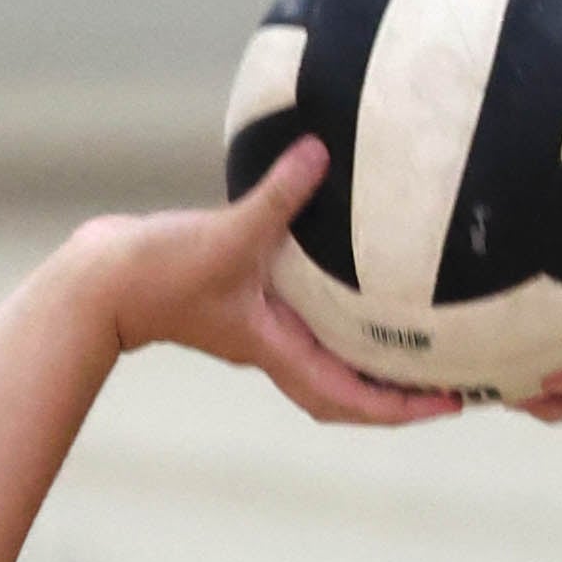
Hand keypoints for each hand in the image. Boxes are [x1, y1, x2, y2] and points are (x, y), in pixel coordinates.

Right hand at [82, 140, 459, 427]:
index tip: (452, 403)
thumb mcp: (227, 232)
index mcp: (281, 351)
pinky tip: (368, 306)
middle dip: (401, 402)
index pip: (354, 398)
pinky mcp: (254, 311)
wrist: (104, 282)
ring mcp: (267, 336)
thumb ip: (277, 196)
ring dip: (375, 375)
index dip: (405, 407)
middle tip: (456, 389)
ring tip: (423, 359)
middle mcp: (279, 352)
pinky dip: (347, 332)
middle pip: (352, 399)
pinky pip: (316, 332)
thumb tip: (319, 153)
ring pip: (334, 372)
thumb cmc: (159, 270)